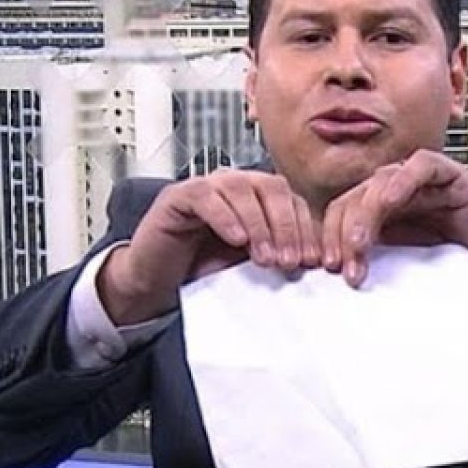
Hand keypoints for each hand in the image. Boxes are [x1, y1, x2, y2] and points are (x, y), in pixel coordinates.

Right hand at [98, 171, 320, 323]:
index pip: (292, 200)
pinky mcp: (179, 195)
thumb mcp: (247, 264)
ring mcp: (207, 187)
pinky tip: (236, 239)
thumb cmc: (201, 269)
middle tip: (289, 261)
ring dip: (259, 224)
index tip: (311, 261)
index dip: (305, 229)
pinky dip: (225, 216)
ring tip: (263, 257)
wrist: (155, 281)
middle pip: (272, 187)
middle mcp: (235, 185)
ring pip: (242, 188)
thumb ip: (276, 255)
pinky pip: (207, 196)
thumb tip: (312, 263)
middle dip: (286, 225)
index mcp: (257, 198)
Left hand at [321, 150, 467, 288]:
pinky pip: (420, 166)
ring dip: (365, 215)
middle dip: (343, 234)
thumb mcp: (405, 260)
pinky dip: (402, 181)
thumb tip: (337, 272)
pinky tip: (390, 203)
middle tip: (343, 266)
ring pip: (379, 183)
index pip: (341, 212)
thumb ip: (376, 256)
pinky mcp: (447, 172)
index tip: (328, 267)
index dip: (330, 237)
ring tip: (360, 245)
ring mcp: (419, 178)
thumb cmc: (456, 254)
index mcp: (378, 207)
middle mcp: (393, 188)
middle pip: (354, 199)